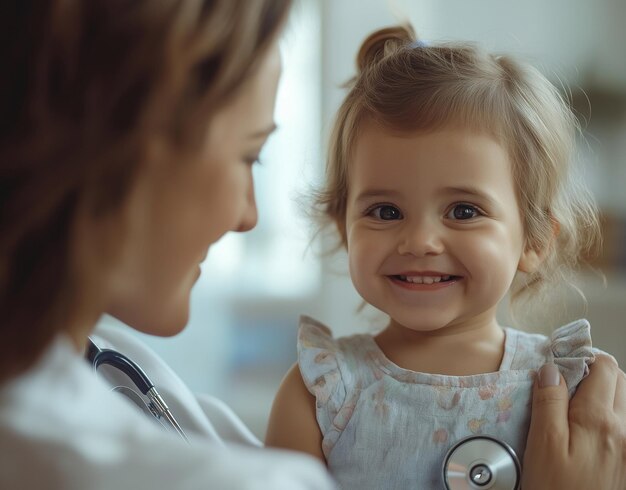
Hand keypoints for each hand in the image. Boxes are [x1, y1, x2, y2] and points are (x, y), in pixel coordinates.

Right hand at [523, 355, 625, 488]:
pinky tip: (590, 427)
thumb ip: (549, 402)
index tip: (561, 363)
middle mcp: (625, 430)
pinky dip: (612, 414)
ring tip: (577, 405)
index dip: (581, 358)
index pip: (603, 366)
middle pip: (620, 379)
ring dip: (605, 392)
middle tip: (568, 382)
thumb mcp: (542, 444)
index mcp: (599, 420)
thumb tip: (551, 369)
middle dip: (596, 372)